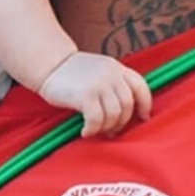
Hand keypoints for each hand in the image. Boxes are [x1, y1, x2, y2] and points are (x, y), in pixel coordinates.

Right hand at [38, 52, 152, 137]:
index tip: (143, 117)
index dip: (145, 104)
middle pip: (127, 105)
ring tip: (95, 129)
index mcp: (116, 68)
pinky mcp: (86, 95)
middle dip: (121, 122)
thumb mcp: (98, 72)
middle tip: (109, 130)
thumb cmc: (72, 73)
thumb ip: (112, 86)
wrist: (49, 64)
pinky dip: (92, 129)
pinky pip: (97, 120)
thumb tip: (123, 117)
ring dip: (106, 127)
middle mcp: (111, 74)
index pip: (140, 86)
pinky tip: (85, 131)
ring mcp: (100, 84)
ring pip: (114, 115)